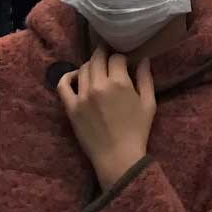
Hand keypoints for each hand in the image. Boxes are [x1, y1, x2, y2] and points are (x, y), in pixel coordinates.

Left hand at [57, 47, 154, 186]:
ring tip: (96, 69)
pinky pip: (63, 86)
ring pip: (83, 69)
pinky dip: (67, 76)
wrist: (118, 157)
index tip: (123, 62)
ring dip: (90, 65)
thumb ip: (146, 78)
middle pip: (97, 58)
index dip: (121, 57)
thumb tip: (144, 59)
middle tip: (108, 57)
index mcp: (120, 83)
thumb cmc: (137, 131)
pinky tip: (75, 76)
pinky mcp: (71, 108)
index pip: (116, 58)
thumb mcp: (148, 103)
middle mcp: (99, 85)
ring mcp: (82, 96)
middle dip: (104, 54)